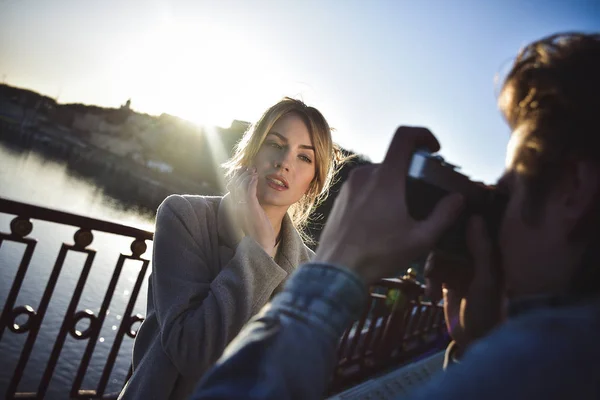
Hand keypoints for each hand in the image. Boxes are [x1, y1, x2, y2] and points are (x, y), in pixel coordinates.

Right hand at [227, 167, 276, 256]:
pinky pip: (248, 190)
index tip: (243, 171)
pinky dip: (251, 181)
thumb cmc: (257, 233)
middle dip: (240, 174)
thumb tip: (248, 197)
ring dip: (246, 175)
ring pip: (240, 186)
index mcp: (231, 210)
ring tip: (253, 170)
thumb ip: (247, 207)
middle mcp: (233, 208)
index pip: (230, 190)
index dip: (235, 178)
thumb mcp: (250, 218)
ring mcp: (241, 208)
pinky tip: (255, 177)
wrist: (261, 246)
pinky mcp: (250, 208)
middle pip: (233, 185)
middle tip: (249, 167)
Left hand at [314, 126, 464, 283]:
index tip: (435, 149)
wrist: (336, 271)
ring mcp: (349, 186)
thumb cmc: (378, 255)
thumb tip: (458, 199)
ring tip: (402, 214)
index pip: (404, 136)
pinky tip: (382, 222)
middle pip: (394, 160)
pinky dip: (378, 195)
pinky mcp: (341, 199)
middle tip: (423, 194)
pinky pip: (364, 187)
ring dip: (394, 186)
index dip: (423, 134)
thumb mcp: (420, 239)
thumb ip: (444, 215)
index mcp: (385, 178)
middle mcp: (364, 175)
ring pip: (379, 175)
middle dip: (412, 172)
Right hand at [424, 216, 504, 356]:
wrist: (474, 342)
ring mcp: (462, 267)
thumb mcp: (485, 279)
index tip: (444, 205)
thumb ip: (481, 249)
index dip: (462, 214)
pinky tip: (431, 294)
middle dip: (440, 244)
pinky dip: (430, 280)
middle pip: (454, 236)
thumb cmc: (487, 310)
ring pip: (441, 252)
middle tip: (430, 249)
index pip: (478, 224)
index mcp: (492, 252)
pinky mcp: (448, 279)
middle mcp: (477, 255)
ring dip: (433, 267)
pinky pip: (434, 270)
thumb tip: (474, 216)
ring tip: (432, 282)